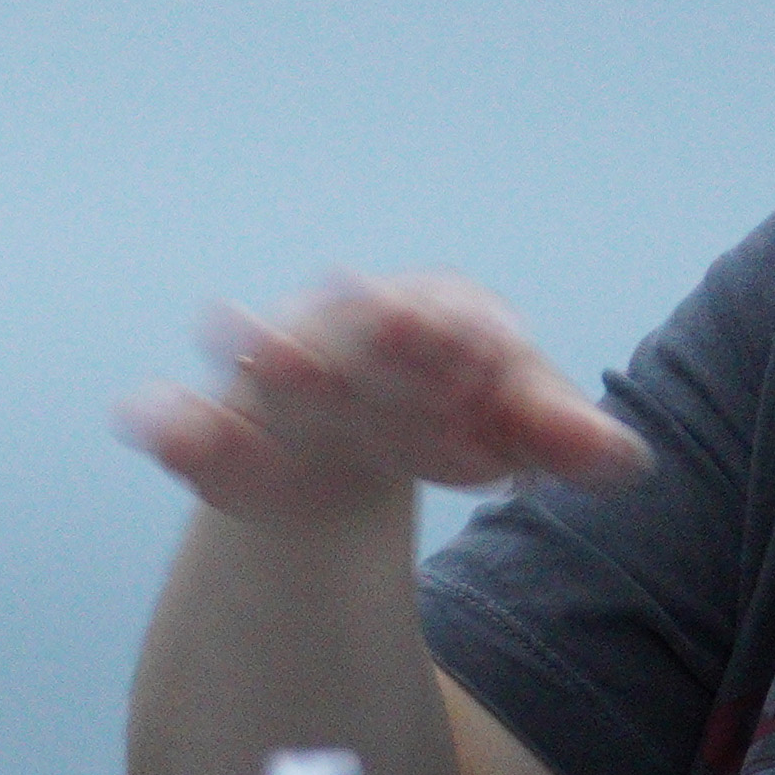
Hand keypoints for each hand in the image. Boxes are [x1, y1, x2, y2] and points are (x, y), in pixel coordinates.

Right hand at [115, 270, 646, 531]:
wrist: (366, 428)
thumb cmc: (454, 406)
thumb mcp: (515, 426)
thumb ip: (564, 438)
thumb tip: (629, 459)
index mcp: (435, 315)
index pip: (456, 317)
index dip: (468, 336)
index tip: (479, 354)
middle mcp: (352, 327)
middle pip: (359, 322)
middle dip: (366, 329)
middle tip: (375, 322)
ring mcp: (284, 372)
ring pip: (270, 352)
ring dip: (260, 342)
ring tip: (238, 338)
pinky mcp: (227, 432)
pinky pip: (190, 421)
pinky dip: (169, 418)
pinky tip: (145, 420)